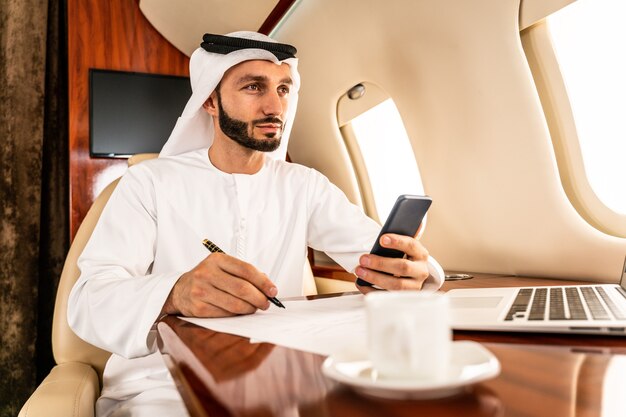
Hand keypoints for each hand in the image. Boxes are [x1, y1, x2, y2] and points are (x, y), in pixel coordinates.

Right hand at [161, 252, 277, 316]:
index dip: (263, 282)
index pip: (246, 270)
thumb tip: (268, 287)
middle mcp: (207, 273)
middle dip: (259, 298)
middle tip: (266, 303)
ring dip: (250, 309)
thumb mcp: (223, 268)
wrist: (180, 289)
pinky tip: (240, 312)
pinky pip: (225, 314)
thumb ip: (244, 274)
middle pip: (242, 288)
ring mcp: (201, 291)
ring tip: (255, 308)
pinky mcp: (199, 308)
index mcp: (217, 259)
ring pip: (235, 304)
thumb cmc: (208, 278)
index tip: (273, 291)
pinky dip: (237, 315)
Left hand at [355, 233, 429, 292]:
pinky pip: (386, 296)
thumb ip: (408, 234)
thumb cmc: (405, 257)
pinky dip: (371, 290)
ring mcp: (413, 287)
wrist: (412, 277)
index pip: (411, 245)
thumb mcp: (407, 246)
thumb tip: (417, 221)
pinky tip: (361, 283)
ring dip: (375, 278)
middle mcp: (420, 271)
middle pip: (402, 267)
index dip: (397, 242)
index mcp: (421, 254)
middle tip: (363, 258)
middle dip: (381, 263)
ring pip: (396, 285)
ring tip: (360, 270)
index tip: (381, 239)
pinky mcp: (402, 298)